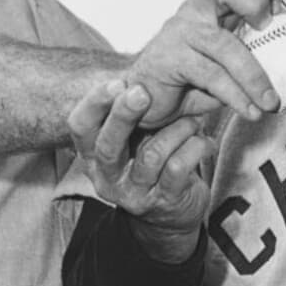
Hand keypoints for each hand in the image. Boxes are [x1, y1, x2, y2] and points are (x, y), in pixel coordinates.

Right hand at [67, 79, 214, 260]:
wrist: (172, 215)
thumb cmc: (154, 163)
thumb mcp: (136, 138)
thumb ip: (134, 113)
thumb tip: (147, 70)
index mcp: (94, 155)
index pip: (79, 127)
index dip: (94, 104)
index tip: (116, 82)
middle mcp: (107, 176)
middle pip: (109, 145)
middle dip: (124, 115)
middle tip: (142, 92)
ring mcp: (134, 192)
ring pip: (151, 155)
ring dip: (177, 130)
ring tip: (194, 119)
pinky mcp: (163, 201)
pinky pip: (178, 168)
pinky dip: (195, 147)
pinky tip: (205, 141)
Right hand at [128, 0, 282, 126]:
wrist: (145, 100)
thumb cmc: (193, 78)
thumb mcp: (230, 61)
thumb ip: (258, 54)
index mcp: (212, 2)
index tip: (280, 10)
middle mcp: (194, 9)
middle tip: (270, 29)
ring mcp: (179, 31)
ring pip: (222, 43)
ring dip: (254, 75)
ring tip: (271, 102)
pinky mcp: (168, 58)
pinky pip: (210, 76)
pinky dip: (236, 96)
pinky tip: (251, 112)